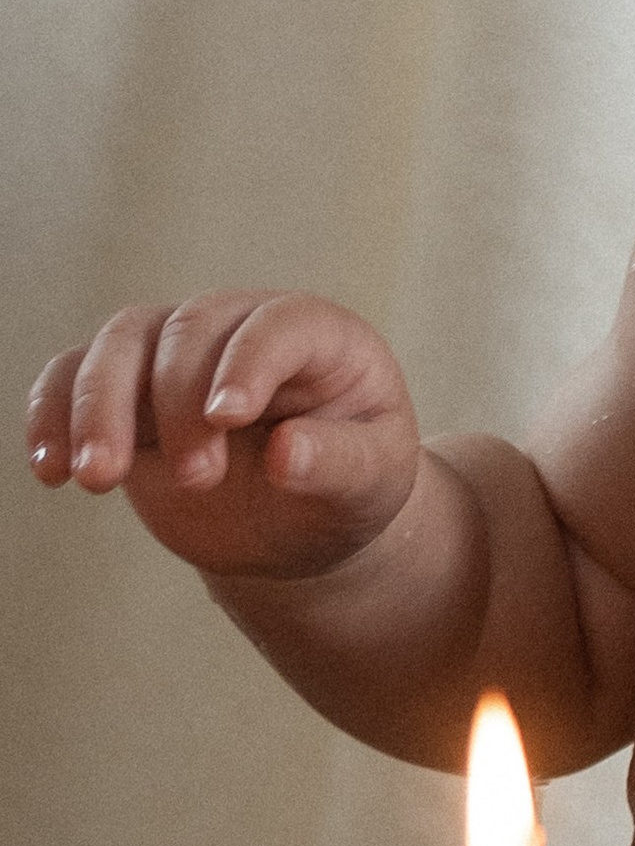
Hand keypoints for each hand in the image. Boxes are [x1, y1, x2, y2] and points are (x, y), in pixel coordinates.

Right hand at [26, 291, 421, 581]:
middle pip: (190, 329)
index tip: (227, 418)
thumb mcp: (373, 481)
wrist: (302, 519)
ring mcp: (178, 354)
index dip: (249, 363)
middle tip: (197, 481)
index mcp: (319, 335)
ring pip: (121, 341)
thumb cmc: (352, 486)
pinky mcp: (129, 392)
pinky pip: (74, 376)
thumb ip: (339, 463)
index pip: (277, 325)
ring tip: (96, 479)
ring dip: (98, 404)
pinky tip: (50, 470)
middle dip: (177, 401)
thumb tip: (285, 452)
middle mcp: (242, 328)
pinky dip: (52, 413)